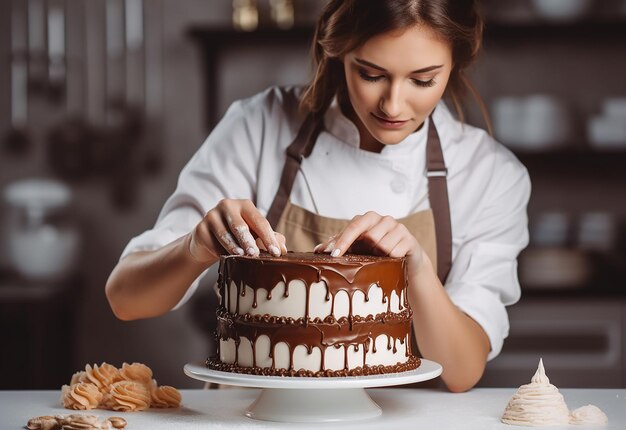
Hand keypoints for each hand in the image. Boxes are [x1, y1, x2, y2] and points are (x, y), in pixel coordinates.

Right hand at [187, 199, 286, 262]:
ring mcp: (211, 216)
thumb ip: (269, 239)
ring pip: (225, 234)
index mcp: (245, 205)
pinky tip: (226, 259)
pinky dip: (221, 252)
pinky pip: (212, 243)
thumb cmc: (237, 236)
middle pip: (240, 225)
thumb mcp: (254, 235)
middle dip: (249, 241)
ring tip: (242, 256)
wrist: (208, 241)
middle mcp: (227, 206)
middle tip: (255, 255)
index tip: (276, 253)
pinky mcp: (200, 228)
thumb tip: (283, 248)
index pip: (260, 221)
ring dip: (234, 247)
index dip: (269, 238)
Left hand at [314, 211, 428, 272]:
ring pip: (383, 246)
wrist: (404, 261)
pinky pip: (396, 252)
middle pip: (370, 236)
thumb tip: (318, 250)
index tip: (333, 255)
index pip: (353, 227)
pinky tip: (393, 260)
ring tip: (381, 258)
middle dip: (367, 250)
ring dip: (380, 256)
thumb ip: (338, 246)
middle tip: (369, 257)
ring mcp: (398, 227)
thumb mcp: (356, 249)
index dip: (343, 241)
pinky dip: (392, 260)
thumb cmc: (376, 253)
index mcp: (368, 219)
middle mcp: (383, 219)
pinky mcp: (410, 239)